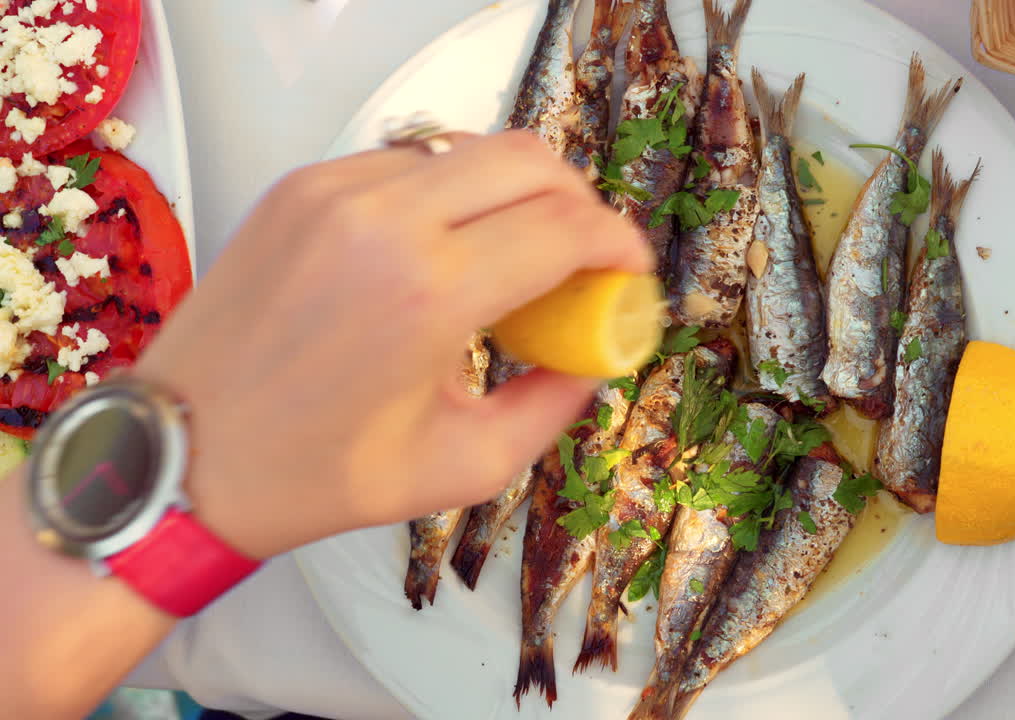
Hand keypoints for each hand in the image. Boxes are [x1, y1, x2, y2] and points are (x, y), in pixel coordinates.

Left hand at [131, 131, 650, 558]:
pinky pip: (405, 164)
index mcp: (428, 295)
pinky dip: (444, 195)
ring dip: (510, 194)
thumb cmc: (311, 475)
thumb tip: (593, 364)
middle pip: (528, 160)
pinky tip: (438, 250)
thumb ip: (550, 410)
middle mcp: (381, 221)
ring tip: (509, 255)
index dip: (617, 241)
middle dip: (578, 199)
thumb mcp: (460, 468)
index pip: (564, 227)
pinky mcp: (300, 187)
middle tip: (585, 252)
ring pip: (467, 152)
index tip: (628, 267)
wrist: (182, 455)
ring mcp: (333, 192)